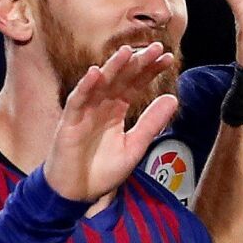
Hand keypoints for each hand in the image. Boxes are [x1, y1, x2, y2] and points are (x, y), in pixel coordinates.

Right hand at [43, 43, 178, 202]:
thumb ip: (151, 123)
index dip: (150, 71)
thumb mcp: (134, 147)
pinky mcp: (69, 123)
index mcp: (117, 110)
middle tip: (155, 48)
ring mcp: (85, 112)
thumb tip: (173, 97)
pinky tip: (96, 73)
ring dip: (112, 67)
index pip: (135, 84)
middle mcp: (101, 106)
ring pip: (99, 85)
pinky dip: (86, 87)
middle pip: (120, 79)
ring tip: (127, 51)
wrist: (76, 195)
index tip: (167, 58)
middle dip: (137, 63)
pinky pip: (77, 101)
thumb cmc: (101, 171)